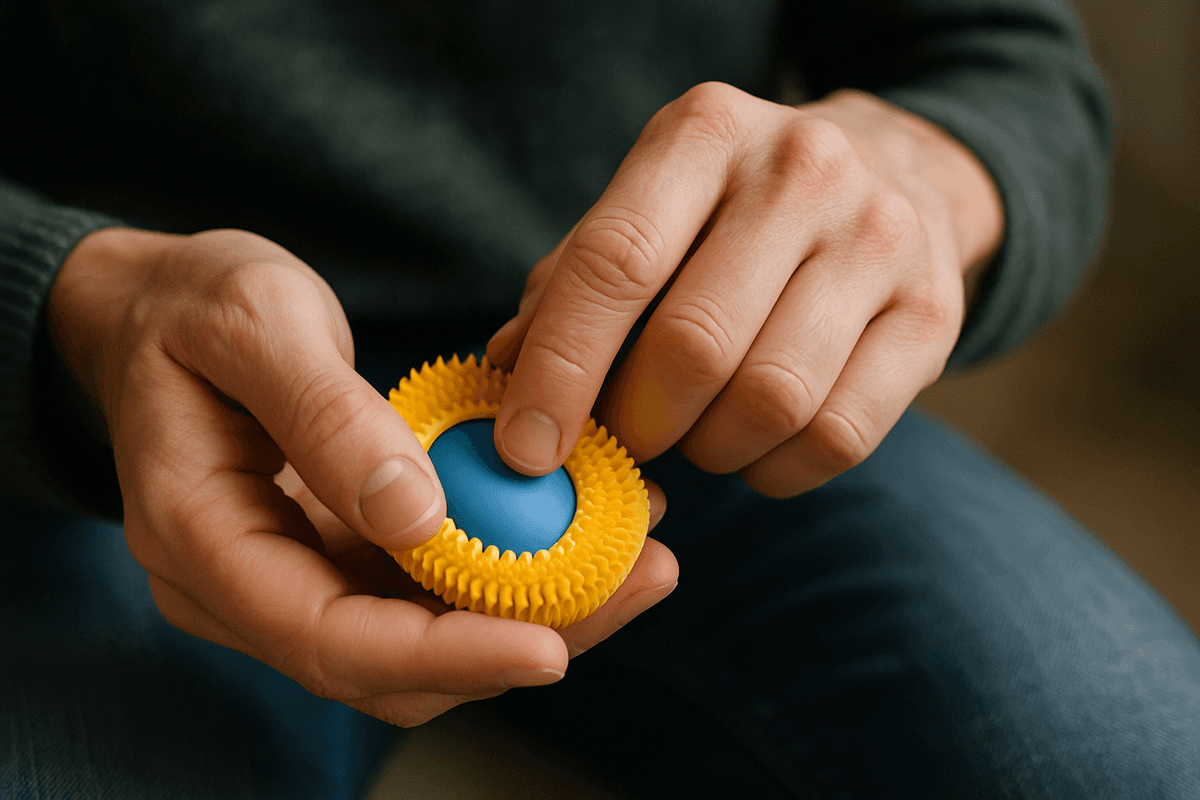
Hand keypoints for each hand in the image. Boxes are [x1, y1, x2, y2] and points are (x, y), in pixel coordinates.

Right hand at [49, 227, 677, 724]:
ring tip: (641, 558)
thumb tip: (416, 515)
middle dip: (520, 640)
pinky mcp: (340, 553)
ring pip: (424, 638)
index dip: (442, 655)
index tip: (549, 647)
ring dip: (535, 609)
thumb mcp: (253, 324)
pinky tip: (587, 525)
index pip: (327, 639)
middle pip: (392, 664)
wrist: (161, 309)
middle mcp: (247, 586)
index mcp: (201, 542)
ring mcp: (296, 576)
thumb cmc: (192, 306)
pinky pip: (431, 587)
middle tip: (639, 583)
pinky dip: (511, 568)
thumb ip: (325, 415)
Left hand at [488, 84, 1002, 495]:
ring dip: (711, 450)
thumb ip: (569, 288)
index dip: (560, 368)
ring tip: (694, 437)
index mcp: (704, 135)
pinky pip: (840, 436)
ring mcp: (881, 238)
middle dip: (639, 423)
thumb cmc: (732, 214)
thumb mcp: (646, 212)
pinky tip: (755, 449)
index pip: (615, 262)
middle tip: (625, 441)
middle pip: (696, 345)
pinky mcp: (935, 312)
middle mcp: (803, 170)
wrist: (892, 176)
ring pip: (773, 400)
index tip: (525, 450)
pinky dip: (776, 471)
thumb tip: (503, 379)